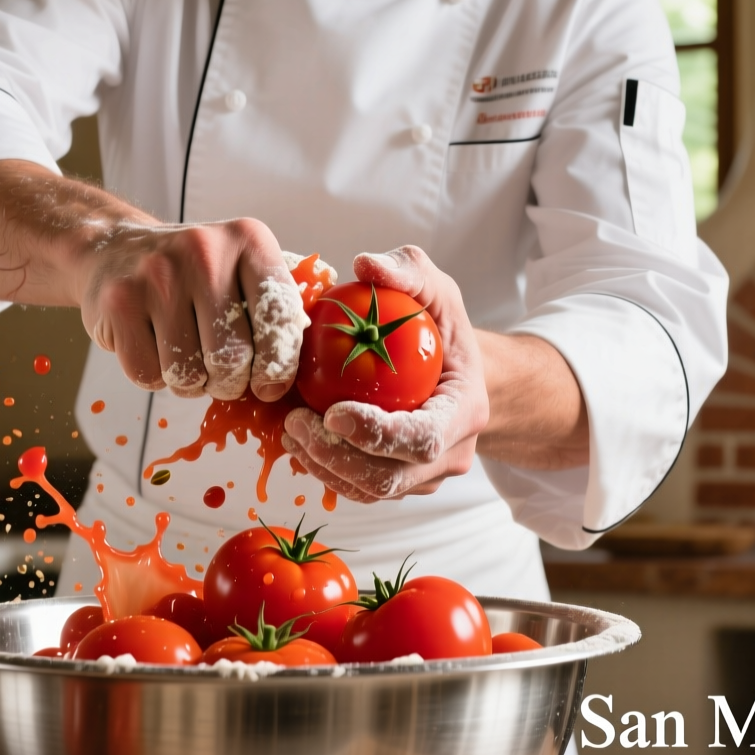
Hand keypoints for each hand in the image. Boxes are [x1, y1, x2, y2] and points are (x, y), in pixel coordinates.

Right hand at [77, 217, 307, 400]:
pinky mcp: (119, 302)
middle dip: (231, 383)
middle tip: (223, 374)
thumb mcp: (244, 269)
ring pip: (189, 374)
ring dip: (192, 383)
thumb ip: (280, 305)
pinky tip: (156, 349)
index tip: (270, 384)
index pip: (280, 318)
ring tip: (188, 357)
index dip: (279, 366)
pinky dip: (156, 379)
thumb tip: (319, 358)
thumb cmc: (195, 274)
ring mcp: (157, 275)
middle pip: (232, 359)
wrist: (115, 250)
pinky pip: (148, 375)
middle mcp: (204, 251)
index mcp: (249, 240)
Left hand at [281, 246, 489, 500]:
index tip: (333, 412)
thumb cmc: (441, 327)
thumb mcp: (434, 288)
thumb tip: (366, 264)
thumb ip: (407, 270)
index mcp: (465, 411)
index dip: (377, 435)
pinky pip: (360, 487)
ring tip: (289, 430)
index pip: (423, 439)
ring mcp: (425, 475)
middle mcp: (450, 454)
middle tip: (293, 423)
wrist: (453, 369)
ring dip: (324, 466)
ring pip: (371, 490)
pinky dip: (327, 469)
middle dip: (336, 457)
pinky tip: (299, 440)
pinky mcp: (400, 482)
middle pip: (391, 478)